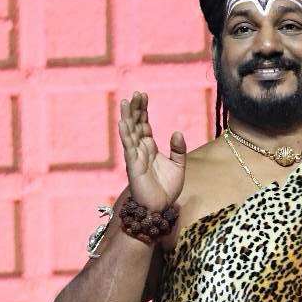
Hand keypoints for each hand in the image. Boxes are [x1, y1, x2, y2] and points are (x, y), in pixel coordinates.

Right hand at [118, 93, 186, 211]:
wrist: (160, 208)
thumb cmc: (167, 189)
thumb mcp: (178, 166)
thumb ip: (178, 149)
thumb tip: (177, 131)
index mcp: (150, 148)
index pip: (144, 124)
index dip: (143, 110)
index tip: (143, 95)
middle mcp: (140, 150)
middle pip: (135, 124)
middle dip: (135, 109)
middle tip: (136, 93)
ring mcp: (135, 157)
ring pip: (129, 133)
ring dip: (126, 117)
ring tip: (125, 102)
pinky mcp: (133, 166)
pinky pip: (128, 147)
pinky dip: (125, 134)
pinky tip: (123, 122)